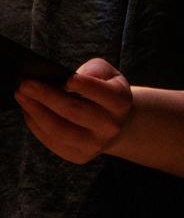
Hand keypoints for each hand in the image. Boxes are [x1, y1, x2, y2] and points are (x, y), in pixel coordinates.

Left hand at [15, 59, 131, 164]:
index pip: (103, 93)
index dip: (86, 86)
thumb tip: (76, 76)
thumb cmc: (106, 92)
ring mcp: (95, 144)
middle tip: (25, 85)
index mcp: (121, 102)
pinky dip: (36, 125)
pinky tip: (28, 112)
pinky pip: (52, 141)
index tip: (67, 79)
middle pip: (74, 111)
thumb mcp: (109, 75)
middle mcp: (111, 126)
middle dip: (47, 97)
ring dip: (35, 112)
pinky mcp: (79, 156)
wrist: (115, 123)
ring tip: (21, 97)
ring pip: (59, 129)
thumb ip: (96, 70)